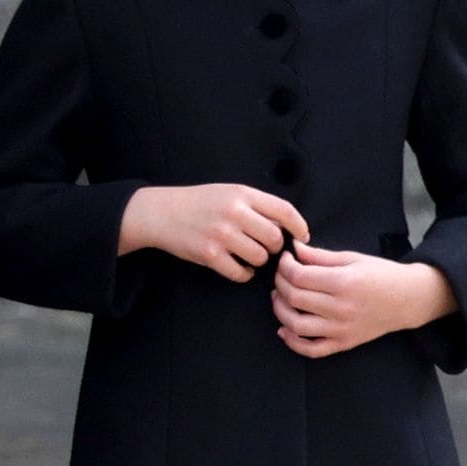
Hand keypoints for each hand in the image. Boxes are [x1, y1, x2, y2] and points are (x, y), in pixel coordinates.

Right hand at [119, 183, 308, 281]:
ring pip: (260, 257)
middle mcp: (234, 212)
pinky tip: (238, 266)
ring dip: (259, 260)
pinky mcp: (210, 255)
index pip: (284, 210)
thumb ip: (256, 205)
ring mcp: (221, 234)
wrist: (163, 212)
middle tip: (265, 246)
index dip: (299, 226)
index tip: (303, 237)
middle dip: (274, 246)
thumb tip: (287, 226)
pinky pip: (241, 273)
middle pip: (275, 238)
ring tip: (248, 254)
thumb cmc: (201, 202)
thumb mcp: (229, 192)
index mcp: (242, 193)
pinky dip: (244, 273)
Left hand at [272, 241, 456, 357]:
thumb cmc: (381, 274)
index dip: (285, 266)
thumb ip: (320, 256)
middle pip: (295, 298)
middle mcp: (340, 308)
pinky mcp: (344, 344)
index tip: (285, 258)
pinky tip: (284, 329)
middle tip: (280, 275)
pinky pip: (312, 350)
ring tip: (279, 297)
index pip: (299, 276)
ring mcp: (341, 330)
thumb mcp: (352, 258)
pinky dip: (293, 342)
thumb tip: (294, 249)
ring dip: (280, 311)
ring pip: (297, 325)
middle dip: (280, 283)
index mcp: (343, 283)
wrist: (407, 299)